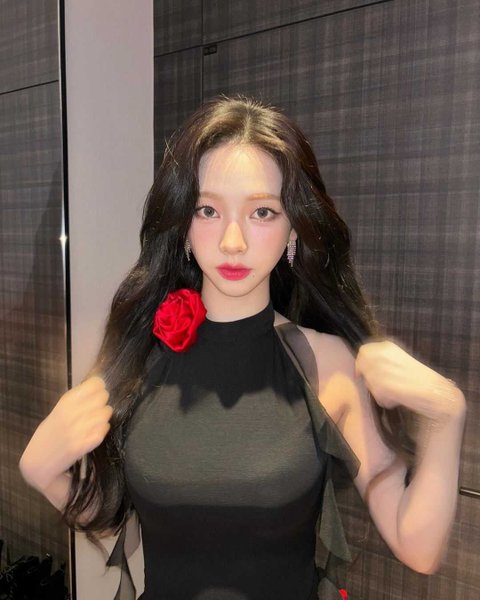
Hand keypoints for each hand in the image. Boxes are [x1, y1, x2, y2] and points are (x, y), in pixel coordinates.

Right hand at [19, 376, 112, 490]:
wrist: (36, 463)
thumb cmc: (48, 435)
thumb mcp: (58, 412)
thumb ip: (76, 401)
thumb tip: (99, 386)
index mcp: (65, 402)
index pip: (95, 384)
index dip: (99, 388)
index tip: (96, 394)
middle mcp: (71, 413)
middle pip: (103, 397)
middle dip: (102, 403)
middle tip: (95, 412)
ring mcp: (77, 429)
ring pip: (106, 413)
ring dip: (103, 418)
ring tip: (94, 424)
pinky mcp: (82, 445)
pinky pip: (103, 430)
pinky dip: (101, 431)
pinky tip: (94, 434)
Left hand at [354, 340, 464, 420]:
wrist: (436, 391)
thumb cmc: (420, 377)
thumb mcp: (399, 359)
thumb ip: (381, 359)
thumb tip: (361, 365)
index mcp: (387, 346)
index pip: (363, 351)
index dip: (362, 363)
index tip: (365, 371)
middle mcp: (382, 356)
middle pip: (362, 367)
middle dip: (369, 378)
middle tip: (383, 385)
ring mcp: (381, 371)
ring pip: (369, 384)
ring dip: (379, 391)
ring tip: (396, 392)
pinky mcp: (383, 387)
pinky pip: (377, 396)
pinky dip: (386, 400)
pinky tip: (399, 398)